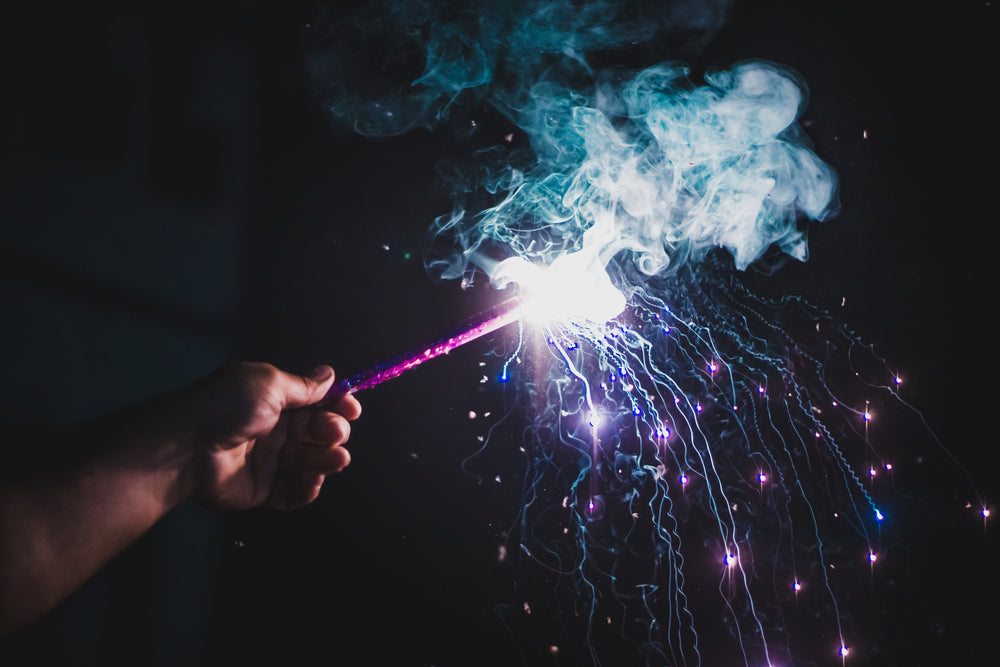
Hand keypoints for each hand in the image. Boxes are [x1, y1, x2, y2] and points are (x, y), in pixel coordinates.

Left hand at [185, 362, 360, 509]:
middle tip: (335, 433)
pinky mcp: (260, 490)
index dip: (336, 406)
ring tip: (336, 459)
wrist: (186, 448)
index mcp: (272, 401)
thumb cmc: (228, 406)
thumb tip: (330, 374)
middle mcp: (272, 431)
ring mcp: (266, 462)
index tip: (353, 409)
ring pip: (308, 463)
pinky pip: (291, 493)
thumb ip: (303, 386)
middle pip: (315, 433)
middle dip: (332, 431)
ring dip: (326, 459)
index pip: (314, 404)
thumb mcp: (268, 384)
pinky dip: (307, 488)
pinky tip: (312, 480)